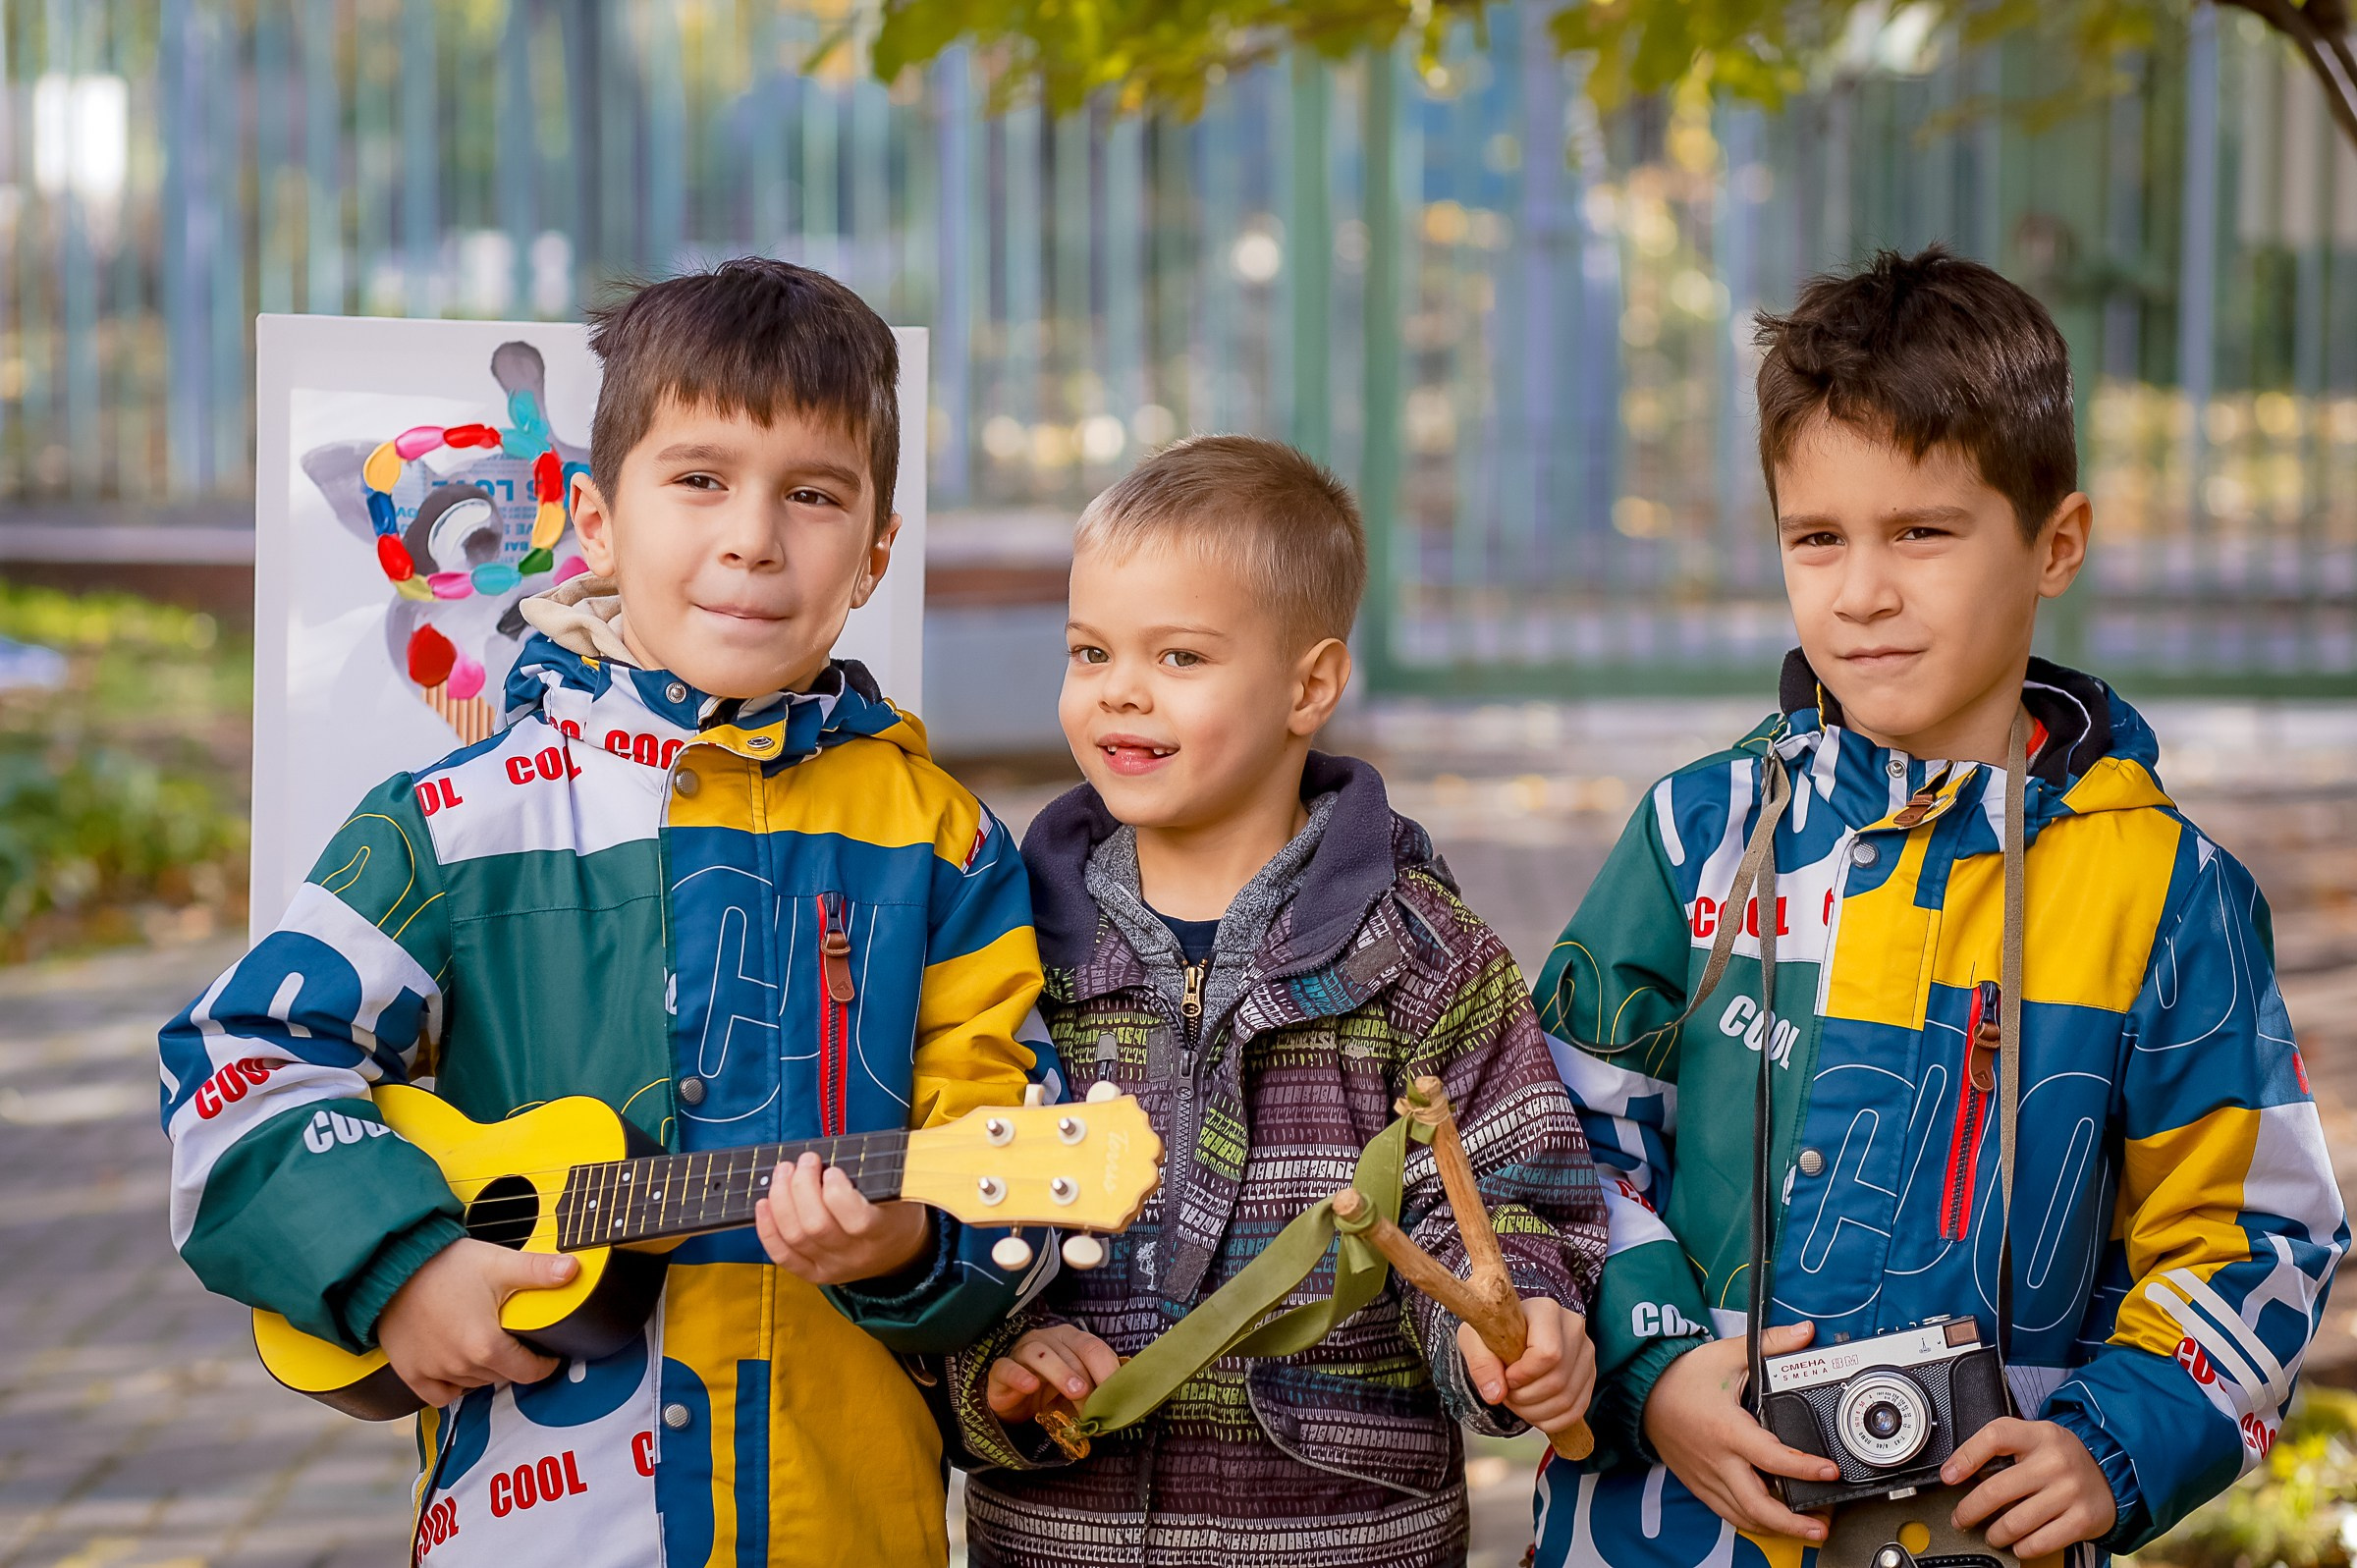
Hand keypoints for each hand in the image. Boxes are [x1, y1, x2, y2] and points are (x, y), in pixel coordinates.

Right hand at [376, 1238, 577, 1407]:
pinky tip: (458, 1364)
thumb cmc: (445, 1265)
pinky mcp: (410, 1371)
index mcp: (487, 1346)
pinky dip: (452, 1386)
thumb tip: (573, 1269)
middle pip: (501, 1376)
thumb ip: (539, 1271)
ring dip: (484, 1370)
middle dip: (514, 1362)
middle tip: (515, 1341)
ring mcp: (434, 1372)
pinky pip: (440, 1395)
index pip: (529, 1372)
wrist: (391, 1267)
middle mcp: (461, 1366)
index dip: (544, 1364)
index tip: (547, 1354)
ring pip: (473, 1384)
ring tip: (486, 1344)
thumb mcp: (499, 1264)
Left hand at [754, 1152, 931, 1283]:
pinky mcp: (813, 1273)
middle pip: (816, 1226)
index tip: (832, 1169)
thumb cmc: (898, 1213)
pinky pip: (782, 1256)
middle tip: (804, 1161)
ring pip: (795, 1237)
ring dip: (781, 1200)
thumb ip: (875, 1175)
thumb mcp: (902, 1192)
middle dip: (801, 1186)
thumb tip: (837, 1153)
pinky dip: (767, 1229)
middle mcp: (855, 1255)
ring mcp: (831, 1267)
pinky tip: (764, 1203)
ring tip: (784, 1172)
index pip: (856, 1219)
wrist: (899, 1254)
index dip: (837, 1192)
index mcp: (882, 1233)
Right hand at [987, 1324, 1121, 1423]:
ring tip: (1075, 1392)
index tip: (1117, 1394)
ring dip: (1061, 1372)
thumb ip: (1095, 1393)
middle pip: (1071, 1352)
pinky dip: (1019, 1375)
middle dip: (1087, 1378)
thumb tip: (1117, 1408)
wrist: (1014, 1403)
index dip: (1107, 1369)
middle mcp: (1047, 1339)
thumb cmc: (1051, 1393)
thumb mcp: (1077, 1392)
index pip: (1093, 1347)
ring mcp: (1022, 1351)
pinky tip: (1030, 1386)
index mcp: (1071, 1340)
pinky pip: (1007, 1367)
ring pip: (1041, 1355)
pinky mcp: (1000, 1369)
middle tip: (1096, 1403)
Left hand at [1458, 1299, 1595, 1441]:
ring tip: (1517, 1401)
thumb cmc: (1494, 1332)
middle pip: (1557, 1380)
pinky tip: (1534, 1411)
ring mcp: (1585, 1353)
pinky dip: (1551, 1421)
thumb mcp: (1474, 1339)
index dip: (1524, 1375)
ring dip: (1536, 1412)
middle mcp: (1573, 1328)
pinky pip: (1576, 1410)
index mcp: (1546, 1311)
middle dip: (1526, 1398)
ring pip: (1567, 1399)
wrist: (1510, 1332)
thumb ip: (1481, 1363)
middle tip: (1508, 1394)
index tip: (1507, 1377)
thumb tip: (1496, 1393)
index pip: (1548, 1353)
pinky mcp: (1589, 1374)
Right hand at [1641, 1322, 1840, 1542]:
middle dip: (1792, 1523)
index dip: (1804, 1468)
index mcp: (1727, 1429)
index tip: (1829, 1471)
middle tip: (1820, 1528)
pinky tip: (1771, 1521)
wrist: (1642, 1393)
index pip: (1771, 1457)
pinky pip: (1728, 1513)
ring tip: (1806, 1529)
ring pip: (1743, 1515)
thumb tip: (1806, 1333)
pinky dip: (1752, 1522)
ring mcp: (1707, 1477)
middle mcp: (1717, 1460)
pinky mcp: (1699, 1484)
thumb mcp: (1729, 1354)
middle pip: (1756, 1504)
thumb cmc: (1684, 1375)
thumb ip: (1771, 1343)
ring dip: (1776, 1528)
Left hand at [1945, 1418, 2116, 1557]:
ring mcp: (2070, 1492)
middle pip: (1995, 1490)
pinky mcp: (2082, 1520)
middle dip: (1969, 1510)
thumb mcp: (2035, 1437)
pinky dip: (2021, 1548)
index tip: (1948, 1476)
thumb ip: (2002, 1446)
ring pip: (2014, 1522)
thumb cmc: (2063, 1457)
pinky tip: (2017, 1544)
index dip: (1965, 1456)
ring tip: (1991, 1534)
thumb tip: (1958, 1469)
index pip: (1994, 1436)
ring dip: (1994, 1534)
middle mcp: (2054, 1462)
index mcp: (2039, 1435)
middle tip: (1961, 1518)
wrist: (2114, 1473)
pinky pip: (2040, 1542)